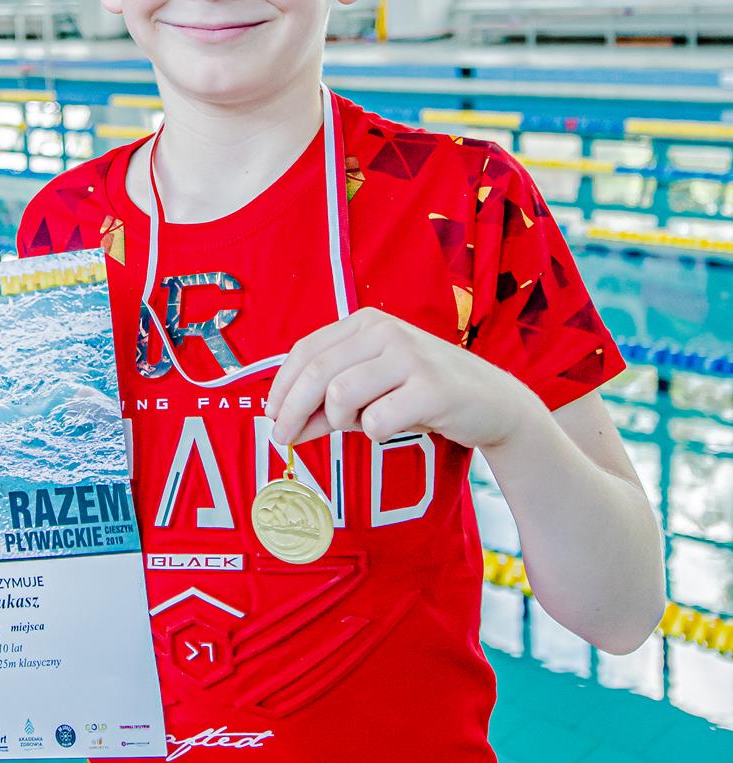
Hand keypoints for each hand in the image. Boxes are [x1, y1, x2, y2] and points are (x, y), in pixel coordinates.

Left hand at [265, 306, 540, 451]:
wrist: (493, 402)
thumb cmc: (422, 394)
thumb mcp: (371, 390)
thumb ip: (328, 404)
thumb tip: (284, 427)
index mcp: (365, 323)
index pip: (305, 351)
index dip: (281, 386)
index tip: (270, 415)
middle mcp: (384, 331)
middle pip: (316, 373)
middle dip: (291, 411)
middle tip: (282, 439)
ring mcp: (409, 356)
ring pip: (340, 396)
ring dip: (340, 422)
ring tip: (362, 425)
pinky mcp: (431, 387)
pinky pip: (377, 419)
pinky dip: (374, 432)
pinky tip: (390, 428)